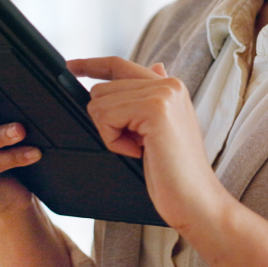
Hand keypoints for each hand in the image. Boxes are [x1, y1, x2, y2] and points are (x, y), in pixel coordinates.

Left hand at [67, 57, 230, 231]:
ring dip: (111, 133)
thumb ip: (153, 98)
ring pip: (100, 102)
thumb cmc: (175, 174)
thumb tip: (155, 66)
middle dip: (107, 122)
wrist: (196, 200)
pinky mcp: (155, 108)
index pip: (120, 65)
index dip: (92, 65)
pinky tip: (139, 152)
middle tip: (136, 145)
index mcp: (169, 87)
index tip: (71, 66)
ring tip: (140, 149)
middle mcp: (169, 84)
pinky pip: (107, 116)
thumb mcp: (161, 130)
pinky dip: (113, 140)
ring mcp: (164, 93)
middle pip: (102, 88)